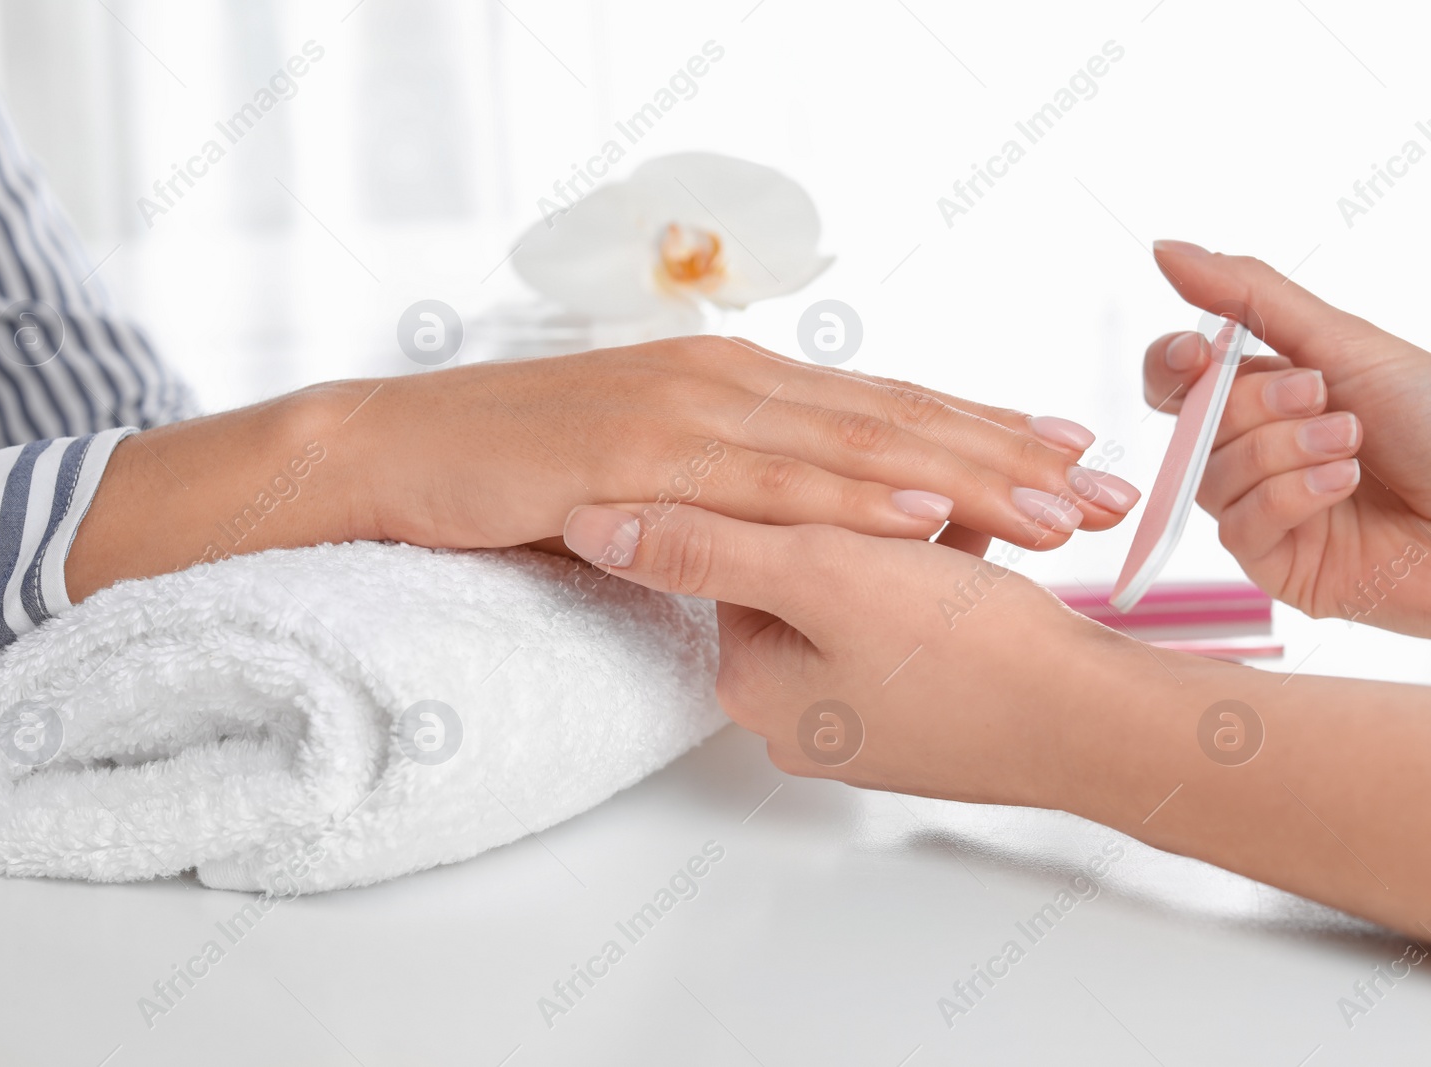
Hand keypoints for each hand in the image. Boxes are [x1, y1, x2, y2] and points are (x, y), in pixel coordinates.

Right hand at [68, 335, 1140, 602]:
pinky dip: (849, 493)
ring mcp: (687, 412)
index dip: (976, 433)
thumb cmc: (518, 465)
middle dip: (1004, 454)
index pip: (875, 411)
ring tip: (1053, 503)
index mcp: (731, 387)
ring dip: (960, 473)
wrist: (400, 450)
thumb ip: (716, 491)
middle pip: (890, 420)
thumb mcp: (639, 472)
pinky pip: (764, 482)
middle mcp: (726, 384)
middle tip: (1103, 484)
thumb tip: (774, 531)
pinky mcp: (642, 455)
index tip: (1062, 457)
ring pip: (848, 445)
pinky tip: (922, 505)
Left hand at [562, 501, 1430, 937]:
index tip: (856, 480)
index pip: (733, 550)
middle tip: (925, 501)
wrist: (1101, 722)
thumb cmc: (964, 650)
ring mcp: (865, 714)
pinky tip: (989, 542)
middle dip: (867, 516)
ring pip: (869, 580)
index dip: (796, 495)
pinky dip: (948, 567)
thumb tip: (584, 524)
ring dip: (915, 533)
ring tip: (970, 520)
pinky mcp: (928, 704)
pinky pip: (917, 610)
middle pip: (802, 566)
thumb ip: (699, 544)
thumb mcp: (819, 573)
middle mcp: (797, 710)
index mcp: (751, 682)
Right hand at [1146, 242, 1430, 636]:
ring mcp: (1265, 509)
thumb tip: (1165, 250)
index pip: (1178, 379)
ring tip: (1350, 445)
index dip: (1171, 365)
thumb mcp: (1342, 342)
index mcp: (1271, 394)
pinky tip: (1343, 485)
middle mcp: (1259, 451)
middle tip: (1322, 396)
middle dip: (1253, 405)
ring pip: (1211, 477)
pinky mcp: (1277, 564)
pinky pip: (1238, 528)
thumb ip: (1248, 295)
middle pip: (1191, 425)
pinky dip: (1290, 497)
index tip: (1197, 353)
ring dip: (1282, 451)